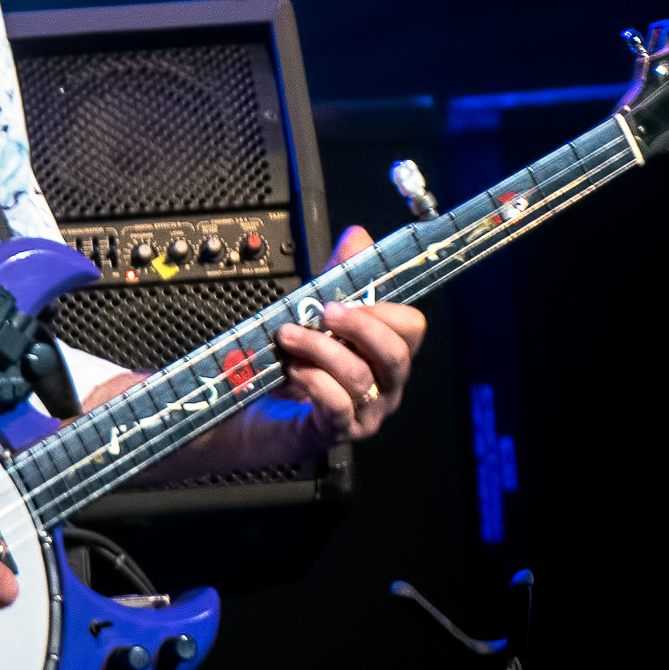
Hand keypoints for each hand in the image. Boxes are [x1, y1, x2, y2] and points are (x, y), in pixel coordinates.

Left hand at [273, 226, 427, 446]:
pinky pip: (337, 407)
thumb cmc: (296, 363)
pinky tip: (293, 371)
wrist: (257, 411)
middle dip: (359, 327)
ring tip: (289, 338)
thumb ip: (339, 276)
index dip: (383, 310)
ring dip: (320, 349)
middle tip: (324, 314)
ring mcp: (365, 414)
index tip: (346, 298)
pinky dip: (313, 382)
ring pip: (360, 379)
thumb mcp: (316, 313)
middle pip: (396, 355)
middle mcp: (385, 386)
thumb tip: (359, 236)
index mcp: (386, 353)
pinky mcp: (337, 433)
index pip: (411, 328)